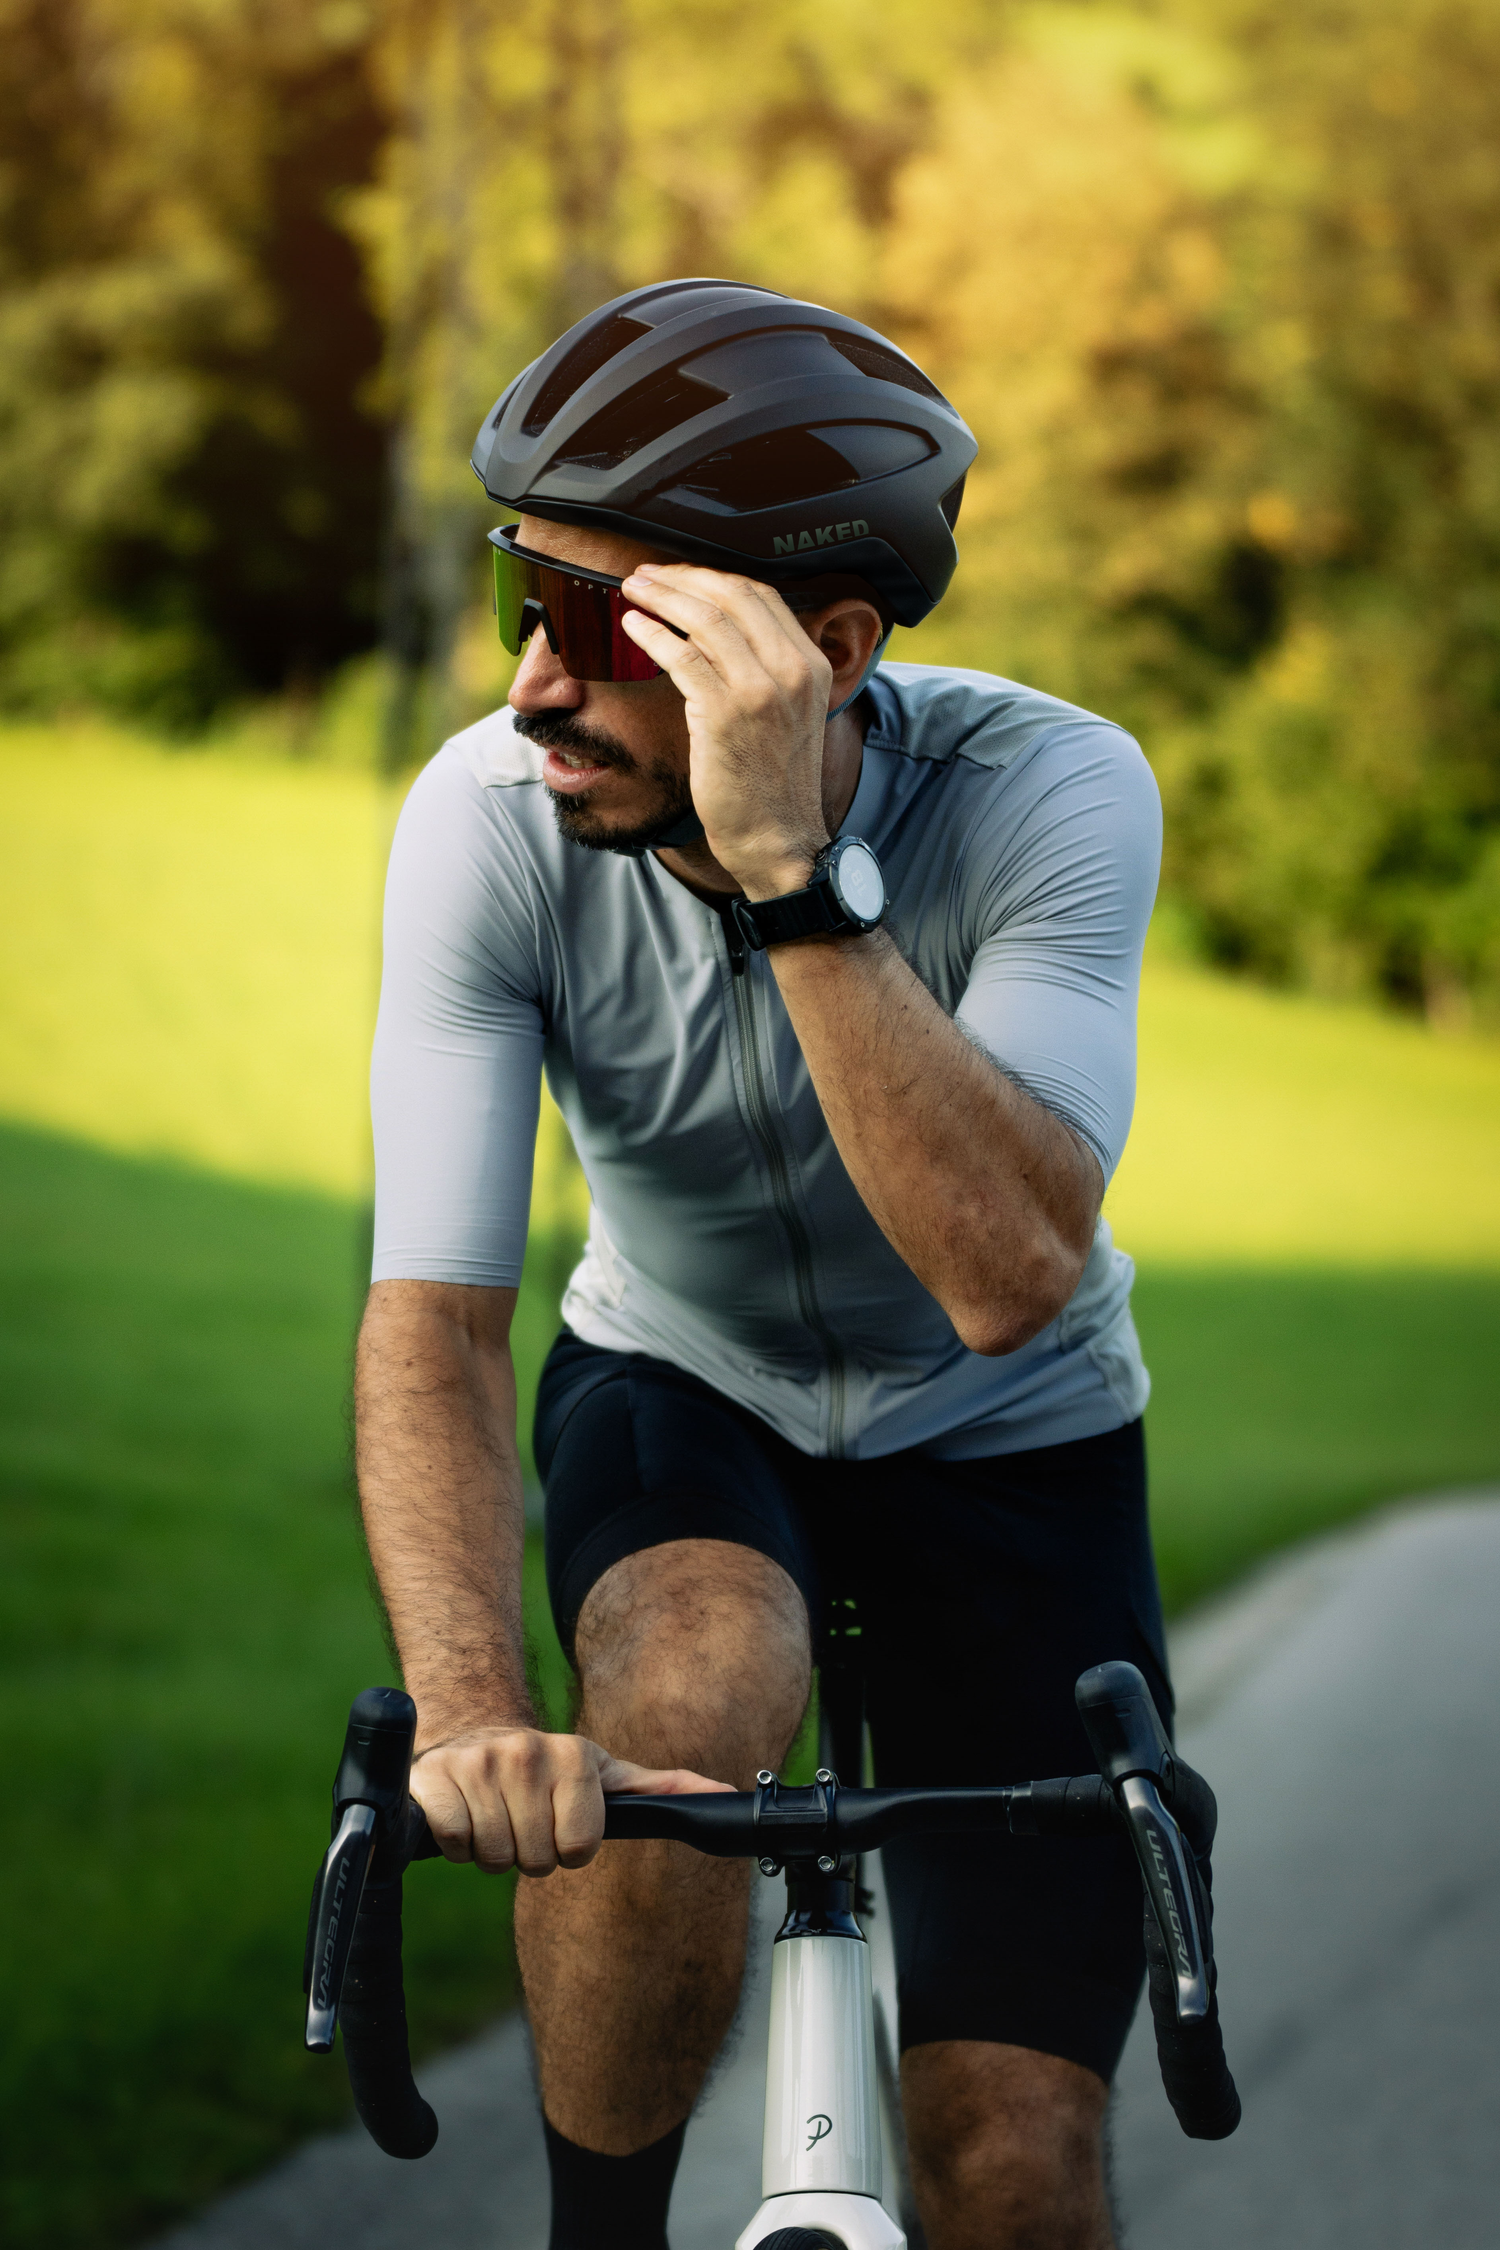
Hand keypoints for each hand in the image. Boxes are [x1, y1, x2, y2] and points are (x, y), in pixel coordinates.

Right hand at [409, 1723, 729, 1875]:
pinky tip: (462, 1815)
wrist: (472, 1733)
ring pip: (494, 1857)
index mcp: (572, 1756)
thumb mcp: (604, 1773)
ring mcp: (479, 1763)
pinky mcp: (434, 1778)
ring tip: (493, 1816)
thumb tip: (724, 1793)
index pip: (578, 1849)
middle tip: (520, 1821)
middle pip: (535, 1859)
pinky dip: (455, 1844)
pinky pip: (454, 1845)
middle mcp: (526, 1754)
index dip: (567, 1849)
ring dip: (491, 1850)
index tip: (556, 1824)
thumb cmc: (545, 1768)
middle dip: (527, 1851)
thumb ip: (661, 1788)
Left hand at [619, 565, 831, 895]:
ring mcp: (760, 691)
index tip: (680, 575)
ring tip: (631, 590)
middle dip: (683, 576)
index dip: (714, 576)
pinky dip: (652, 634)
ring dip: (661, 597)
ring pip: (705, 619)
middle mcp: (792, 670)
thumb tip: (721, 634)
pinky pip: (681, 657)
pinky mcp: (724, 714)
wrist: (778, 839)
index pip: (763, 595)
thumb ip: (769, 671)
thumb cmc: (773, 784)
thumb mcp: (790, 716)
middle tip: (647, 574)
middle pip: (733, 595)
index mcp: (812, 665)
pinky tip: (631, 627)